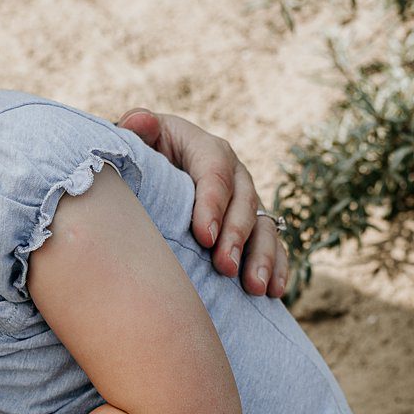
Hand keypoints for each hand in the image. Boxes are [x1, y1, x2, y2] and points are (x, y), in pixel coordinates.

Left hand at [117, 108, 290, 298]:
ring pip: (263, 226)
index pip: (215, 171)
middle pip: (244, 202)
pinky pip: (274, 246)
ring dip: (263, 257)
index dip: (212, 203)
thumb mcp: (138, 140)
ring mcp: (246, 202)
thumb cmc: (140, 160)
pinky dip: (277, 268)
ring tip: (255, 288)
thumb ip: (136, 129)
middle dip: (237, 237)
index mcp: (205, 149)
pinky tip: (274, 293)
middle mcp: (233, 174)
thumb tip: (140, 120)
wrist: (151, 178)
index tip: (203, 236)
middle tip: (225, 266)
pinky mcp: (252, 227)